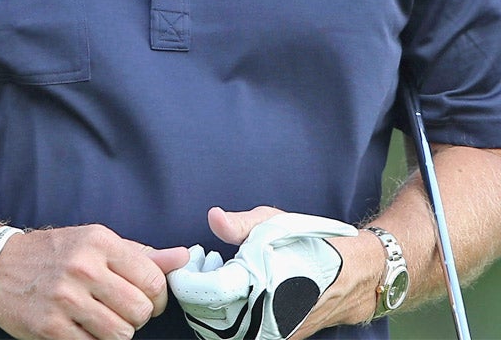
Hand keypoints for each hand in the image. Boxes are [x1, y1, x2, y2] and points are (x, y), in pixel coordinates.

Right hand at [0, 223, 187, 339]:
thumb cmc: (55, 253)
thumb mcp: (96, 242)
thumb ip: (141, 254)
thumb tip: (182, 257)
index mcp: (100, 242)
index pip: (152, 280)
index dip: (156, 298)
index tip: (145, 299)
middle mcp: (84, 267)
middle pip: (139, 311)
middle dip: (137, 318)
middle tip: (123, 311)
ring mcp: (65, 298)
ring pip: (120, 334)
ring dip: (117, 333)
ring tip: (102, 320)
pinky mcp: (50, 327)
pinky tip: (82, 328)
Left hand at [168, 211, 357, 339]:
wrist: (354, 275)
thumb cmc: (312, 243)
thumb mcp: (275, 223)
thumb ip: (241, 224)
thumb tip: (213, 217)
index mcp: (262, 285)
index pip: (208, 293)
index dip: (190, 277)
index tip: (192, 258)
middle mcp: (266, 318)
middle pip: (208, 320)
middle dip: (195, 293)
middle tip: (203, 263)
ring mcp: (273, 334)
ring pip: (222, 333)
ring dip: (209, 307)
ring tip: (217, 274)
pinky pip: (241, 335)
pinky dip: (227, 316)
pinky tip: (234, 289)